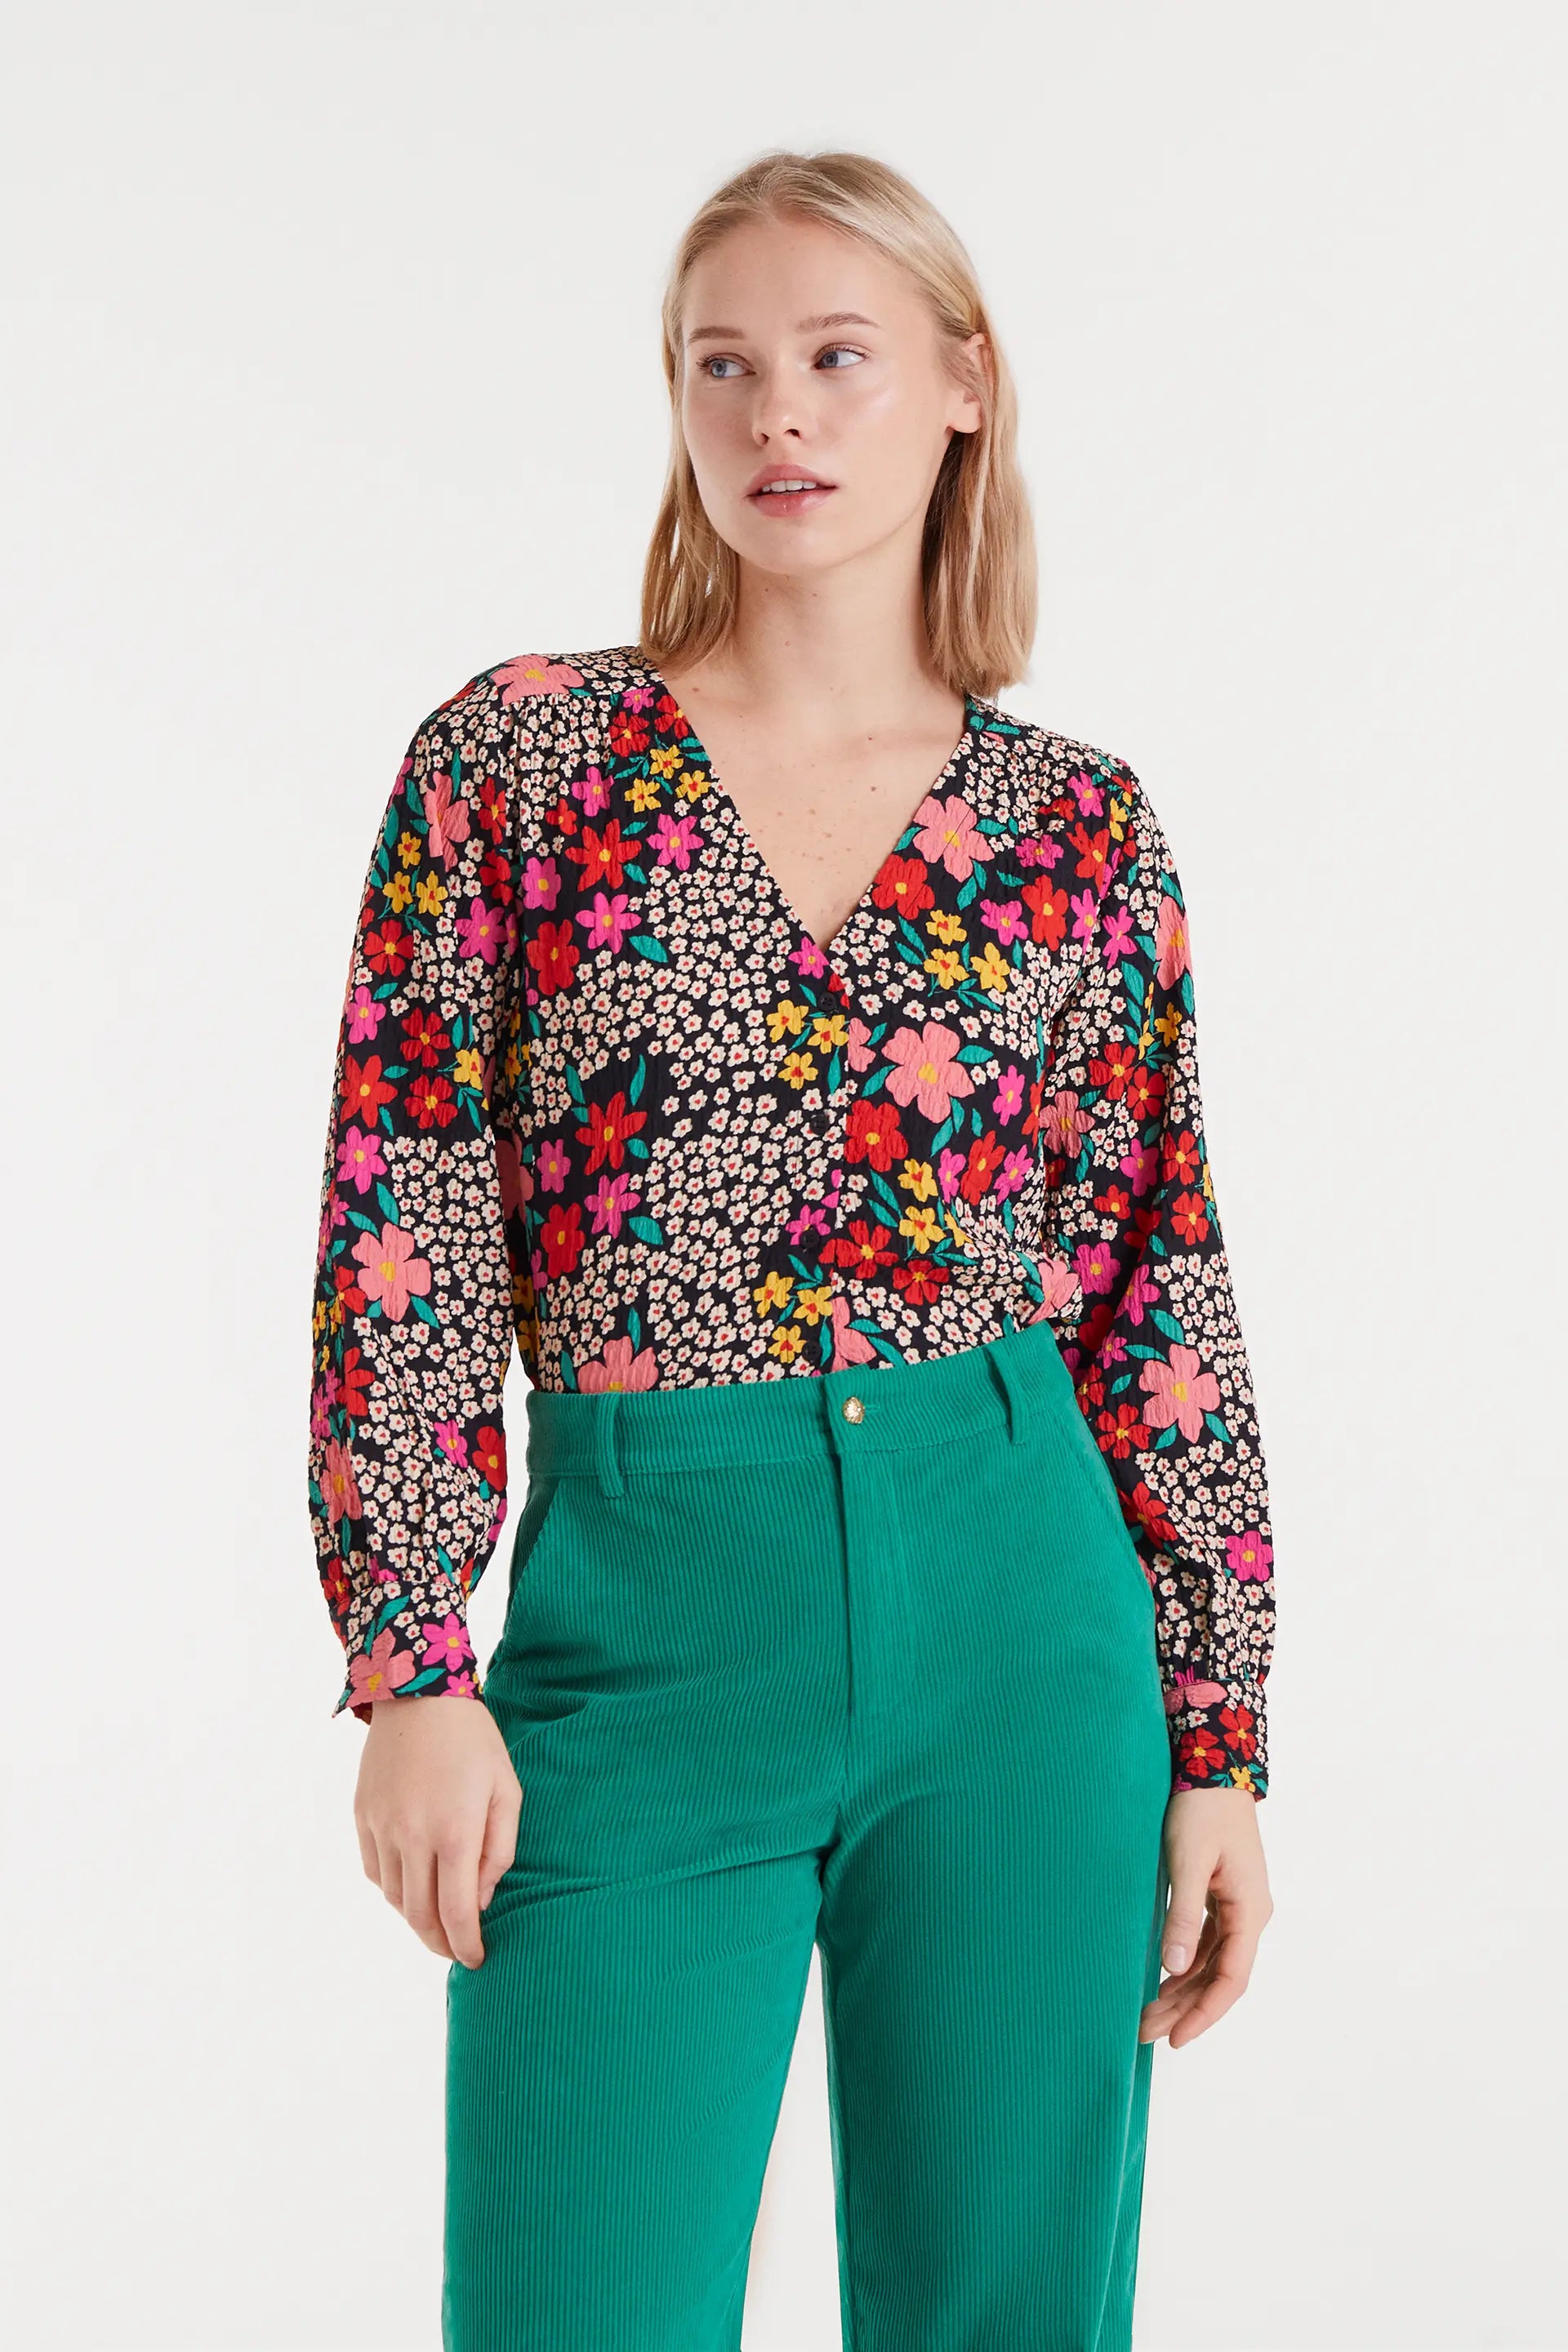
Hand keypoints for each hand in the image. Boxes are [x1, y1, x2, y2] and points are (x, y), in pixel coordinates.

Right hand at [354, 1693, 521, 1967]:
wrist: (419, 1694)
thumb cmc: (475, 1742)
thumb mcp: (506, 1790)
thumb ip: (499, 1851)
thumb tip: (482, 1900)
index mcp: (455, 1830)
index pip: (456, 1912)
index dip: (466, 1945)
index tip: (476, 1959)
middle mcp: (412, 1835)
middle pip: (420, 1916)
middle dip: (440, 1943)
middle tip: (457, 1951)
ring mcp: (382, 1827)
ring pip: (395, 1898)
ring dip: (416, 1920)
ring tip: (437, 1922)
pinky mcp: (363, 1817)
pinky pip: (376, 1872)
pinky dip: (394, 1891)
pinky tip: (412, 1888)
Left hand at [1139, 1786, 1272, 2047]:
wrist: (1213, 1767)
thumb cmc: (1201, 1809)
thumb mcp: (1187, 1861)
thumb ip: (1182, 1915)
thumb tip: (1174, 1968)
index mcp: (1249, 1910)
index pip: (1231, 1978)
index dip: (1204, 2013)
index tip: (1176, 2039)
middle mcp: (1250, 1914)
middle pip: (1220, 1976)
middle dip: (1185, 2008)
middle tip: (1145, 2033)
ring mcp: (1237, 1905)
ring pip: (1213, 1962)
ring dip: (1183, 1989)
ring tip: (1147, 2015)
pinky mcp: (1222, 1895)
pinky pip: (1209, 1943)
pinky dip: (1187, 1964)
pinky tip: (1164, 1979)